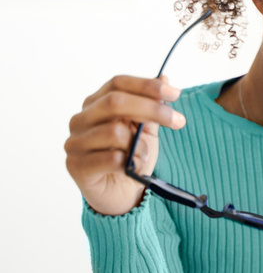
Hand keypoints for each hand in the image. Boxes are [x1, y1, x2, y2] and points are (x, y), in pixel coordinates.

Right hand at [64, 75, 185, 215]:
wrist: (120, 194)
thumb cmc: (131, 157)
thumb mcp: (146, 130)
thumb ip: (153, 106)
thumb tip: (165, 78)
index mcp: (96, 103)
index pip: (118, 83)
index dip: (147, 86)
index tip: (175, 94)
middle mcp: (81, 119)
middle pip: (115, 102)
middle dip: (152, 109)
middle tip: (178, 121)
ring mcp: (75, 142)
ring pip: (114, 132)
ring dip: (140, 144)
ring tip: (145, 155)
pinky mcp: (76, 166)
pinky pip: (110, 158)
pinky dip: (130, 162)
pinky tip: (134, 167)